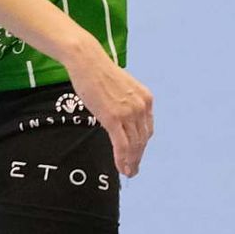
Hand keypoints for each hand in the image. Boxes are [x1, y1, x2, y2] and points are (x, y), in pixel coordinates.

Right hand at [67, 43, 154, 178]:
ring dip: (131, 161)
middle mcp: (141, 107)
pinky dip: (122, 159)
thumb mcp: (121, 89)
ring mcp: (128, 113)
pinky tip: (121, 167)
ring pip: (134, 145)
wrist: (87, 61)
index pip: (147, 129)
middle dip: (138, 157)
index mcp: (146, 99)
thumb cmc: (99, 72)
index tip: (138, 155)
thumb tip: (120, 120)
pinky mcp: (113, 118)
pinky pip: (121, 145)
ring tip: (128, 172)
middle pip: (143, 139)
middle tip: (134, 170)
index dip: (142, 146)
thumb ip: (126, 104)